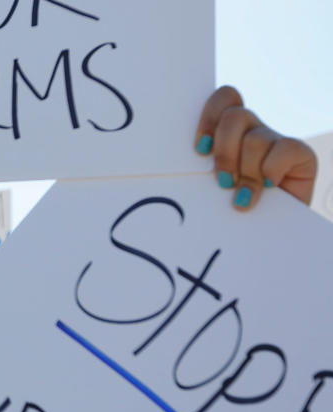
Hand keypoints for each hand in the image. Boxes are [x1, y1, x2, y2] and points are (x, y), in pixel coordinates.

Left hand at [195, 86, 317, 209]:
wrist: (263, 236)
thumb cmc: (228, 211)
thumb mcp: (208, 188)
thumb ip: (200, 169)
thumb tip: (189, 160)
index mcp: (228, 131)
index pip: (225, 98)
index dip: (210, 116)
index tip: (200, 149)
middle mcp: (253, 130)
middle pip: (235, 116)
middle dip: (224, 152)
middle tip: (222, 181)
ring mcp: (276, 141)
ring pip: (255, 139)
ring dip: (245, 171)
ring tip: (241, 196)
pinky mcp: (300, 154)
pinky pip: (284, 149)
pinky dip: (270, 171)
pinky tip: (267, 188)